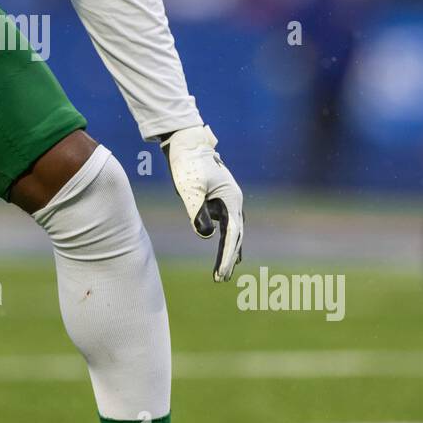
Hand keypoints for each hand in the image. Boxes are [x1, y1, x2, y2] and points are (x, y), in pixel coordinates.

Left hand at [161, 125, 242, 281]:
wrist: (186, 142)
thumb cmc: (188, 163)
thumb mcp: (190, 189)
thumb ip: (197, 212)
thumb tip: (206, 236)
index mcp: (232, 199)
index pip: (232, 234)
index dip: (227, 255)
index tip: (221, 273)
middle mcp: (234, 201)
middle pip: (236, 236)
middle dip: (229, 258)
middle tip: (222, 280)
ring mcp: (228, 201)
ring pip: (233, 232)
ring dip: (229, 251)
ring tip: (226, 274)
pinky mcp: (219, 200)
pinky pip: (226, 225)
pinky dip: (226, 240)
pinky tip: (226, 252)